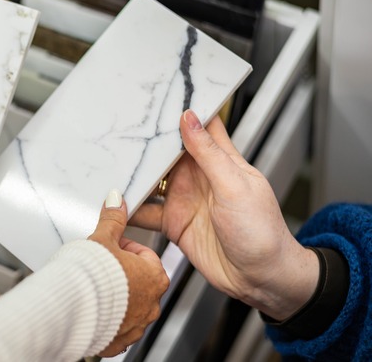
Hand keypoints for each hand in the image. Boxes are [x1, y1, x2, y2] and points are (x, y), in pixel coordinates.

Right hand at [90, 189, 168, 356]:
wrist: (69, 309)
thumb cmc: (89, 276)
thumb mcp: (102, 239)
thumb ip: (113, 220)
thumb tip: (117, 200)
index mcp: (154, 276)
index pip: (144, 254)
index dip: (124, 247)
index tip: (109, 247)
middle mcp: (151, 303)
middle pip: (138, 280)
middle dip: (120, 272)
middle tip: (100, 266)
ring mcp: (137, 324)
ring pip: (129, 304)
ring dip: (115, 296)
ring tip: (93, 287)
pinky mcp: (121, 340)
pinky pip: (117, 326)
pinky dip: (108, 317)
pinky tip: (92, 307)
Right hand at [131, 110, 318, 320]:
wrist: (260, 279)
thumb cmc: (262, 232)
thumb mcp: (235, 187)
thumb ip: (209, 154)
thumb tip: (190, 119)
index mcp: (220, 161)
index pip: (201, 124)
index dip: (183, 108)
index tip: (160, 93)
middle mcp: (199, 176)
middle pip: (167, 151)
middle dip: (146, 140)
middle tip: (119, 126)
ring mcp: (183, 199)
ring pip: (151, 179)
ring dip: (133, 172)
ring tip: (109, 160)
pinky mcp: (172, 222)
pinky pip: (145, 211)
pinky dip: (128, 207)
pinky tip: (113, 201)